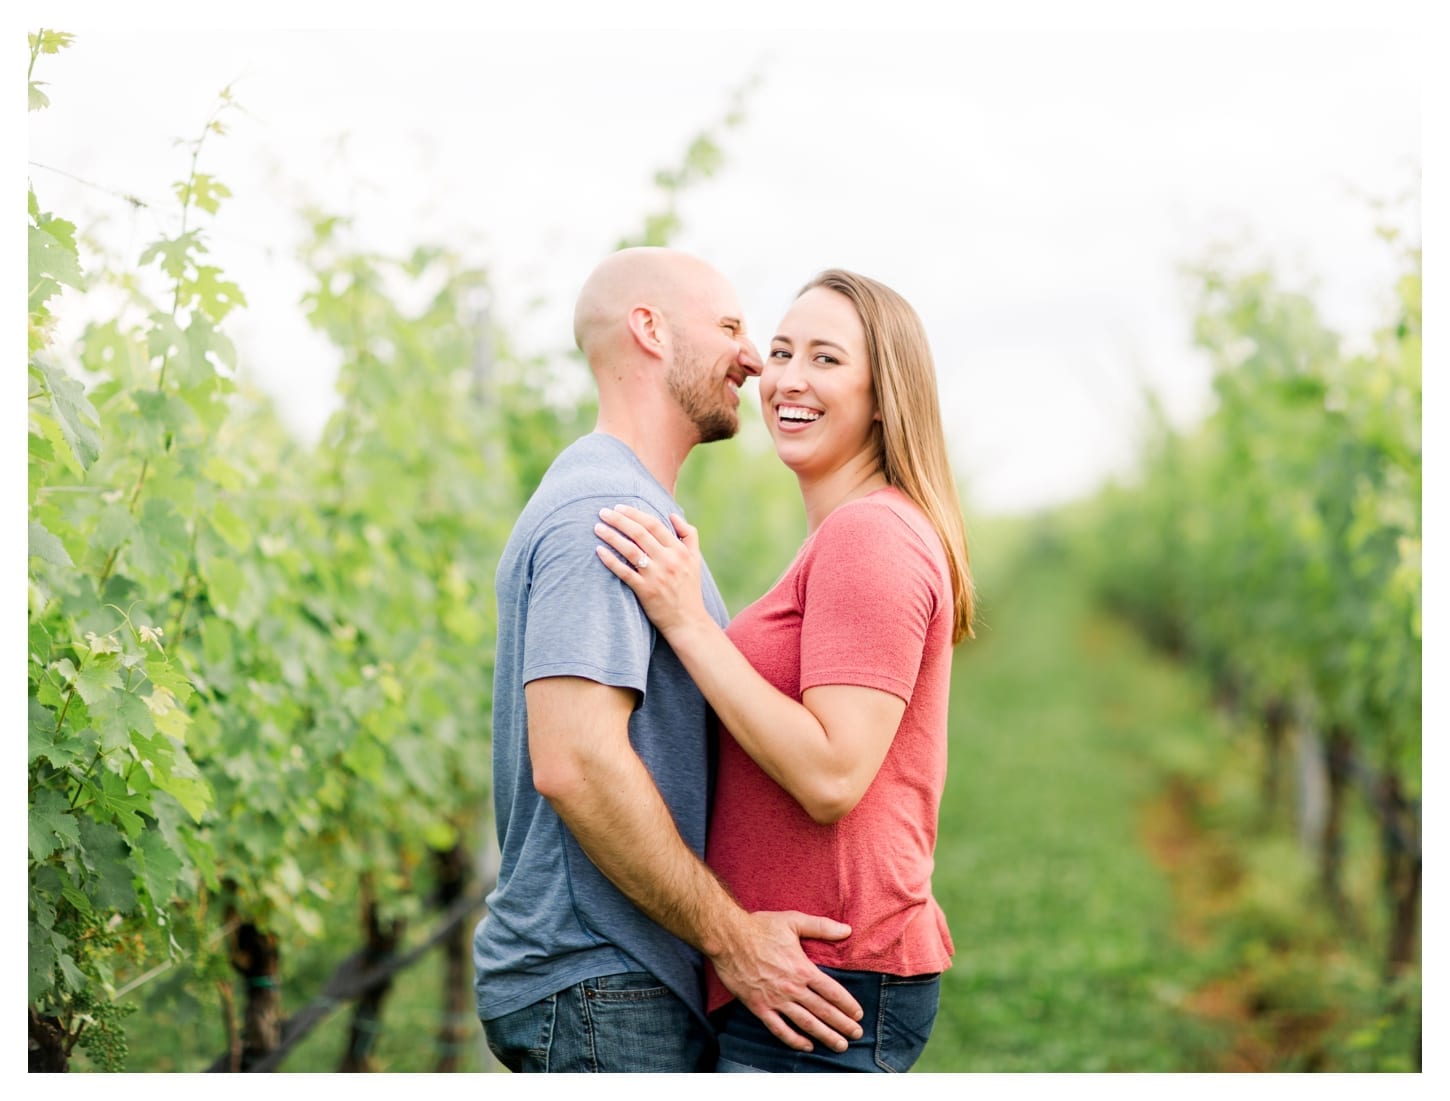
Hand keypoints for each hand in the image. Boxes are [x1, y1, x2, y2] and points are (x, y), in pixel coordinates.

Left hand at [594, 505, 709, 635]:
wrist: (688, 621)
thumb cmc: (689, 589)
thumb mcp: (695, 559)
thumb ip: (689, 535)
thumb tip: (672, 514)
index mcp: (679, 551)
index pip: (654, 525)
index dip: (635, 514)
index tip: (619, 507)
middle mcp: (668, 560)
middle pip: (640, 533)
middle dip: (619, 520)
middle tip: (603, 512)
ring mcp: (656, 576)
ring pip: (630, 550)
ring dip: (612, 536)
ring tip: (597, 527)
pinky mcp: (645, 591)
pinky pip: (624, 572)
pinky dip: (610, 560)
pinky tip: (598, 550)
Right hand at [710, 910, 863, 1053]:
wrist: (727, 937)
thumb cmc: (760, 927)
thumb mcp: (793, 920)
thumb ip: (821, 926)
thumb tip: (847, 930)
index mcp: (802, 968)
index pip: (832, 991)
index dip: (847, 1005)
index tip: (858, 1015)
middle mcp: (792, 988)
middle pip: (823, 1011)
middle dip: (842, 1025)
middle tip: (856, 1035)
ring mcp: (775, 1000)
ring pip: (805, 1023)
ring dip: (825, 1036)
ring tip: (840, 1045)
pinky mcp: (759, 1007)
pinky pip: (779, 1029)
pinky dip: (794, 1040)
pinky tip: (806, 1046)